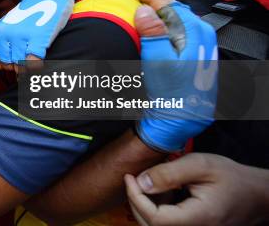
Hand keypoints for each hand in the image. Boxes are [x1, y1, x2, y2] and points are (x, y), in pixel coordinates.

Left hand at [0, 0, 90, 70]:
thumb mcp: (10, 22)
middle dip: (17, 68)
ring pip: (19, 67)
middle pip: (7, 66)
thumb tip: (6, 63)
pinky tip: (41, 60)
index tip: (15, 61)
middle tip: (26, 61)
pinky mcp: (38, 38)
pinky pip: (33, 64)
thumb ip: (5, 40)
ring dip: (27, 68)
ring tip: (34, 60)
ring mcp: (21, 36)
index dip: (6, 65)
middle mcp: (6, 34)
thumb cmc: (33, 9)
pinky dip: (37, 67)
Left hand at [125, 153, 268, 225]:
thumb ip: (169, 173)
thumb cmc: (232, 178)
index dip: (136, 198)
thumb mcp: (200, 165)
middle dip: (136, 201)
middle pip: (151, 225)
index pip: (156, 218)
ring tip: (153, 182)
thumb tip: (141, 182)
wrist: (255, 195)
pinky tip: (163, 191)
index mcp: (198, 218)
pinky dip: (158, 208)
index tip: (129, 177)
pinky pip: (167, 223)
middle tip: (134, 178)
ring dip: (146, 205)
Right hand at [130, 0, 217, 152]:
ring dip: (159, 9)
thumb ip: (153, 34)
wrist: (182, 119)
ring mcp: (200, 43)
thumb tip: (144, 9)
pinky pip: (179, 28)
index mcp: (194, 31)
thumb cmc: (171, 93)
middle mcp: (201, 34)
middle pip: (174, 8)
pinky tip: (156, 24)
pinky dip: (165, 21)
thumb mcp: (159, 62)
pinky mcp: (195, 53)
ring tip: (144, 4)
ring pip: (177, 17)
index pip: (168, 3)